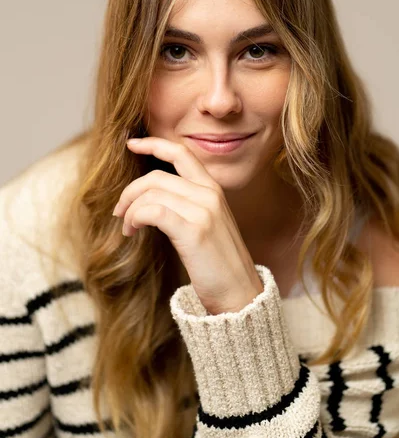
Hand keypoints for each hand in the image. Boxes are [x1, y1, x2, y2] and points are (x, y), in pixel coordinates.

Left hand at [112, 137, 263, 314]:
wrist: (239, 293)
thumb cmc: (218, 262)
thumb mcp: (207, 223)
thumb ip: (187, 204)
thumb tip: (150, 197)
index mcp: (213, 189)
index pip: (181, 153)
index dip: (153, 144)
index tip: (131, 144)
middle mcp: (209, 194)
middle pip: (156, 176)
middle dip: (130, 191)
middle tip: (119, 212)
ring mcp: (204, 211)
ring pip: (151, 194)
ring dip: (130, 210)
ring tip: (129, 229)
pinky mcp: (194, 231)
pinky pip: (153, 211)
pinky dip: (136, 218)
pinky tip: (133, 232)